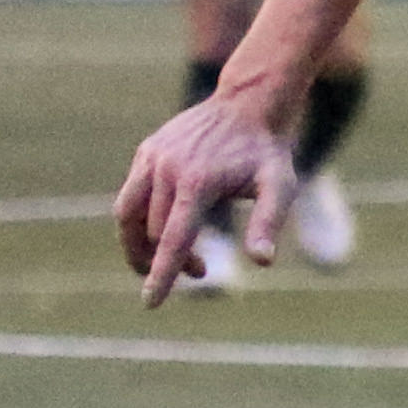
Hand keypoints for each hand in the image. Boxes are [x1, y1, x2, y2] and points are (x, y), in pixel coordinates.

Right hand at [116, 92, 296, 303]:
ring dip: (141, 244)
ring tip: (170, 259)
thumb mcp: (280, 186)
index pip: (172, 240)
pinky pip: (131, 193)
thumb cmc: (269, 152)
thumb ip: (270, 223)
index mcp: (196, 183)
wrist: (249, 104)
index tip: (150, 303)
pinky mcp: (146, 151)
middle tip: (201, 270)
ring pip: (128, 215)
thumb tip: (263, 262)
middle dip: (169, 260)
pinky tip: (166, 224)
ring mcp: (152, 158)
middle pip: (151, 233)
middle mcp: (166, 170)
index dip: (162, 274)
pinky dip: (139, 218)